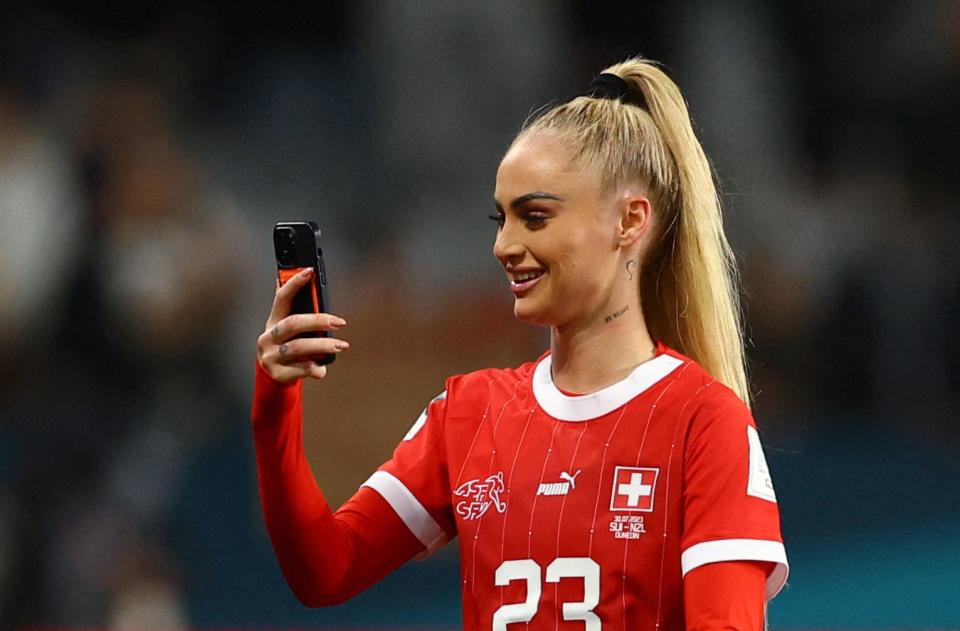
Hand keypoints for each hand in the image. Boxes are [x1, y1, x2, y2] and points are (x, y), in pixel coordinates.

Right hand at [257, 268, 348, 382]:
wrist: (275, 376)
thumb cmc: (287, 346)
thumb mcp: (288, 328)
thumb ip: (296, 309)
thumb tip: (306, 276)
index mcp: (272, 321)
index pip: (282, 298)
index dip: (294, 284)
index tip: (309, 272)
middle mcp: (268, 337)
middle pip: (293, 323)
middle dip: (318, 321)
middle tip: (339, 322)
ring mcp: (270, 356)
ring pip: (299, 347)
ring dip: (323, 346)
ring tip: (340, 345)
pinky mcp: (278, 374)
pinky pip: (301, 369)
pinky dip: (316, 368)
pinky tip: (323, 367)